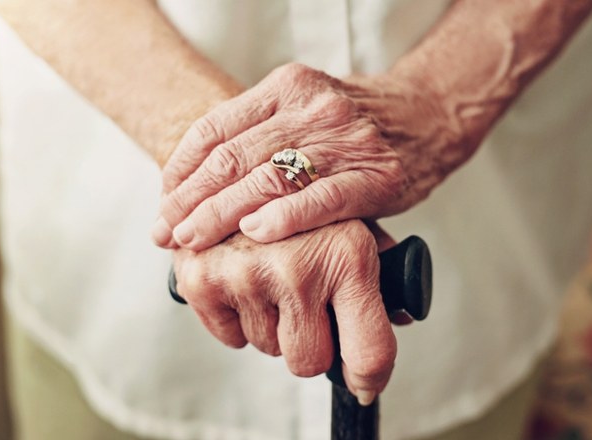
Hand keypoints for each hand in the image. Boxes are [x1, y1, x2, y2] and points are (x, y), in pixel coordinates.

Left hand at [152, 63, 453, 250]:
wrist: (429, 115)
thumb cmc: (354, 125)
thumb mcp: (301, 112)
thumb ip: (256, 136)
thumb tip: (193, 185)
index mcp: (286, 87)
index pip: (215, 128)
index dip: (181, 169)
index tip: (162, 202)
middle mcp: (312, 107)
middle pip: (234, 157)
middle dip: (191, 200)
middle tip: (164, 232)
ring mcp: (345, 140)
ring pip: (268, 178)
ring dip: (221, 214)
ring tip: (192, 240)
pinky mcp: (376, 176)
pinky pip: (322, 198)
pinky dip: (284, 217)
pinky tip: (254, 233)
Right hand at [173, 220, 397, 403]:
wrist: (235, 158)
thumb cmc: (305, 198)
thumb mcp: (354, 223)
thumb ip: (381, 271)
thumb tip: (403, 314)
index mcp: (349, 255)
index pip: (368, 351)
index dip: (367, 376)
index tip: (362, 384)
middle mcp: (299, 267)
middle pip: (310, 361)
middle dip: (308, 341)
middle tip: (304, 306)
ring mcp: (247, 274)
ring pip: (268, 347)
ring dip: (270, 323)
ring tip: (268, 276)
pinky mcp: (201, 279)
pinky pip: (230, 337)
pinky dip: (235, 318)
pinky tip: (241, 279)